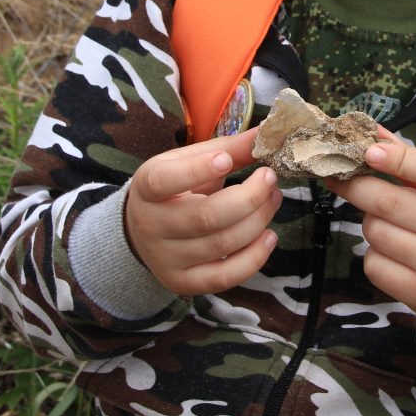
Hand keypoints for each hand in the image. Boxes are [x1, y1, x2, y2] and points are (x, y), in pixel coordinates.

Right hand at [125, 129, 280, 295]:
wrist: (142, 230)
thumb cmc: (174, 188)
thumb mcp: (189, 161)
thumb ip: (227, 149)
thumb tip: (267, 133)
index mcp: (147, 187)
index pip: (164, 181)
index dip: (197, 171)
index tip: (226, 160)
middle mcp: (151, 225)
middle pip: (205, 216)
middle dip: (249, 196)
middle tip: (270, 178)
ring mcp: (165, 258)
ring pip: (221, 243)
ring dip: (259, 220)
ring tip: (273, 199)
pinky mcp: (183, 282)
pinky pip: (224, 276)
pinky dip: (254, 257)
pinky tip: (268, 236)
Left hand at [328, 136, 415, 315]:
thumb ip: (412, 159)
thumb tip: (371, 135)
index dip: (398, 158)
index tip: (369, 151)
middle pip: (389, 203)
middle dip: (357, 186)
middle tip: (341, 178)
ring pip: (375, 232)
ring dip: (370, 221)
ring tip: (389, 223)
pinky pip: (373, 264)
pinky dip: (374, 254)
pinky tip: (393, 252)